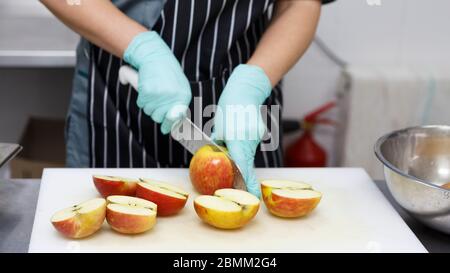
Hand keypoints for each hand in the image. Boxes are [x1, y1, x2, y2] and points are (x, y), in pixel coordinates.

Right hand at [124, 31, 190, 133]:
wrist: (156, 56)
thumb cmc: (168, 72)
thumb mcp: (179, 87)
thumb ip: (177, 104)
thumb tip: (173, 127)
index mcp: (183, 96)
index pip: (176, 118)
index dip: (169, 125)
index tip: (166, 130)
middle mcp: (173, 97)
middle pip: (159, 117)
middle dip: (155, 112)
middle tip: (155, 102)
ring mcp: (160, 94)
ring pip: (149, 110)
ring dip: (148, 104)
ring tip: (152, 91)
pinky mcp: (148, 91)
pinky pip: (141, 103)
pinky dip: (141, 98)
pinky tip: (146, 88)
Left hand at [213, 64, 271, 197]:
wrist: (245, 91)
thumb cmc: (229, 107)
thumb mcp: (220, 127)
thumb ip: (220, 143)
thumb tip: (216, 154)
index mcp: (238, 142)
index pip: (243, 168)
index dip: (247, 184)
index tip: (252, 195)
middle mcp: (249, 141)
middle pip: (245, 162)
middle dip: (239, 170)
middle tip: (231, 173)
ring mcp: (256, 137)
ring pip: (246, 153)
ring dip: (239, 153)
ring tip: (231, 137)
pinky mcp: (258, 133)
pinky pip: (249, 145)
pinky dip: (243, 145)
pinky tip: (237, 132)